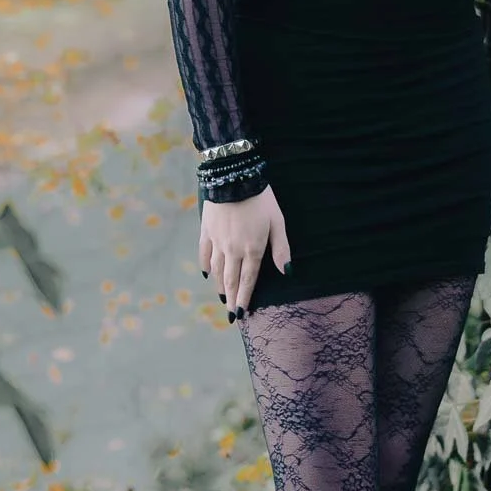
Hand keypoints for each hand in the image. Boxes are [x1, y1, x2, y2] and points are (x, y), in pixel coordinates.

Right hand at [200, 184, 290, 322]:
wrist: (233, 176)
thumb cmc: (261, 198)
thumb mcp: (277, 222)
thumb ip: (281, 248)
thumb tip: (286, 272)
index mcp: (252, 249)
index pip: (248, 281)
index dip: (245, 298)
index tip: (242, 314)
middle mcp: (233, 250)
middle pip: (231, 280)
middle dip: (232, 299)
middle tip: (230, 314)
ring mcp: (217, 241)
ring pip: (216, 270)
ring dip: (219, 286)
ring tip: (222, 297)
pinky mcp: (206, 230)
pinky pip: (204, 253)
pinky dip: (205, 266)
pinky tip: (207, 274)